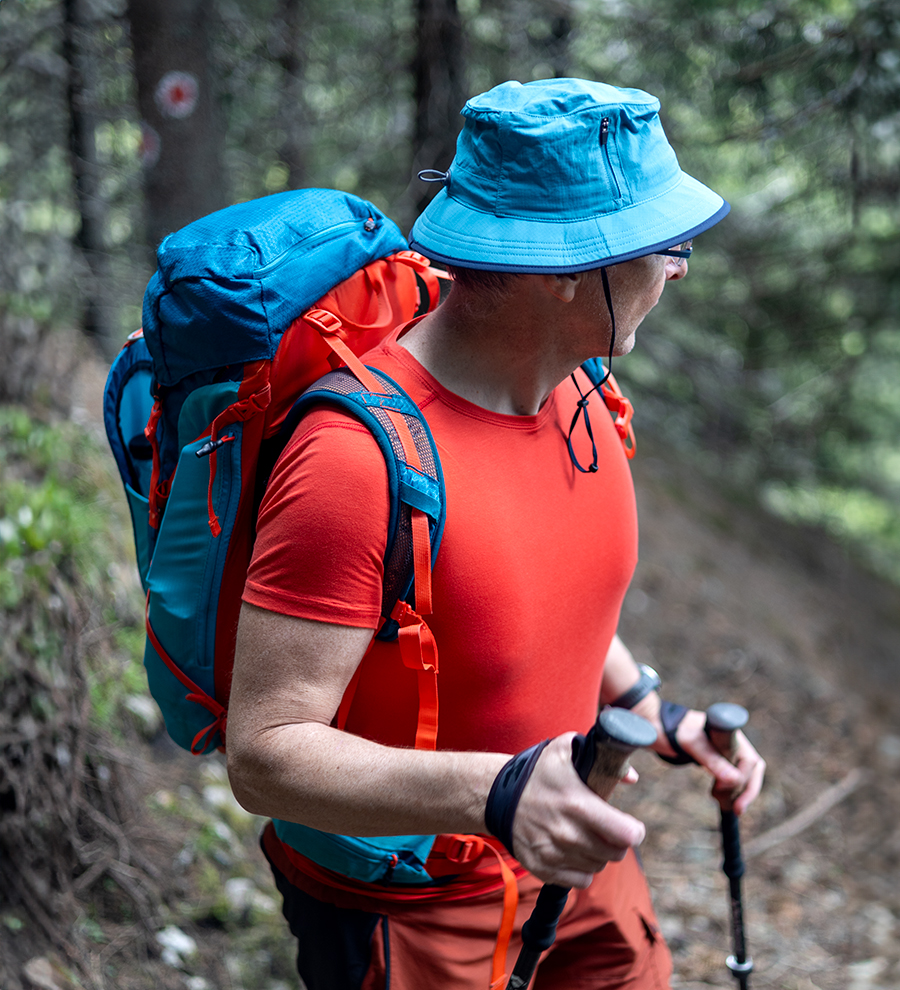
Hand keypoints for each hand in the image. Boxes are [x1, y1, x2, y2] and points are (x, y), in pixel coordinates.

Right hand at [510, 733, 645, 888]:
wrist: (495, 795)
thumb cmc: (537, 772)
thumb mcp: (565, 750)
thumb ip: (603, 759)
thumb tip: (631, 778)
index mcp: (577, 804)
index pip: (625, 834)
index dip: (634, 831)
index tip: (631, 825)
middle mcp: (567, 834)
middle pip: (616, 853)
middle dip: (617, 842)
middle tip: (609, 829)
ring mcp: (554, 855)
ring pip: (599, 867)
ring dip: (599, 854)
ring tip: (588, 836)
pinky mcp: (543, 869)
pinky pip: (580, 880)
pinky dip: (583, 869)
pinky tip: (575, 851)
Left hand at [669, 708, 764, 815]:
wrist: (655, 725)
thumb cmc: (673, 730)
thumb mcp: (690, 745)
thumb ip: (711, 759)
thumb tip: (735, 779)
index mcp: (729, 733)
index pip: (750, 761)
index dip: (746, 782)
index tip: (732, 799)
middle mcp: (731, 740)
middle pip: (751, 769)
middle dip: (745, 791)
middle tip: (734, 809)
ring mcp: (725, 749)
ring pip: (744, 774)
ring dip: (738, 792)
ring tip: (725, 804)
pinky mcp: (717, 757)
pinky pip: (732, 775)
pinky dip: (730, 789)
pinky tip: (719, 797)